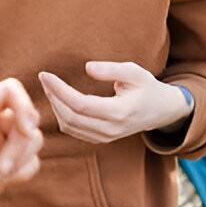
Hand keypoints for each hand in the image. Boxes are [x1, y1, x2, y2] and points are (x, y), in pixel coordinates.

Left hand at [0, 78, 42, 206]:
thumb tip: (6, 91)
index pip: (11, 90)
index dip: (24, 106)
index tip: (25, 129)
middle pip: (27, 118)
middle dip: (20, 144)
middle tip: (0, 167)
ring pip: (33, 141)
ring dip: (19, 160)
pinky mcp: (6, 171)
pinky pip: (32, 163)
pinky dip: (22, 173)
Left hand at [38, 63, 191, 144]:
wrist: (161, 111)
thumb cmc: (147, 87)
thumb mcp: (134, 72)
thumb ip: (111, 69)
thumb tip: (87, 68)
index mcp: (119, 112)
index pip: (80, 104)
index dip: (59, 90)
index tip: (45, 74)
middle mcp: (111, 129)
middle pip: (70, 117)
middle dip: (53, 97)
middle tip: (44, 78)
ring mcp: (105, 137)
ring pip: (69, 126)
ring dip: (55, 106)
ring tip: (50, 86)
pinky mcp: (100, 139)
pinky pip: (73, 130)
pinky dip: (61, 115)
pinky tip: (58, 99)